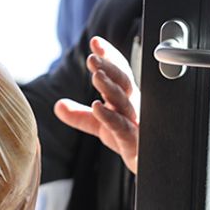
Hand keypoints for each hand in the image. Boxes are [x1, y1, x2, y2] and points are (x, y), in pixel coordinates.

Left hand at [53, 36, 139, 173]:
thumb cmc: (129, 141)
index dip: (108, 56)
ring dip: (110, 88)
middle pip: (123, 82)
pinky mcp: (135, 143)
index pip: (118, 72)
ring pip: (124, 102)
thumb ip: (80, 116)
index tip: (95, 41)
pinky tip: (98, 107)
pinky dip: (110, 117)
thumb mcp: (100, 127)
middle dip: (109, 68)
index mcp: (125, 98)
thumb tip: (58, 105)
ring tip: (96, 75)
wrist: (151, 169)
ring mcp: (136, 123)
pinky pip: (122, 127)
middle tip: (92, 57)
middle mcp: (133, 107)